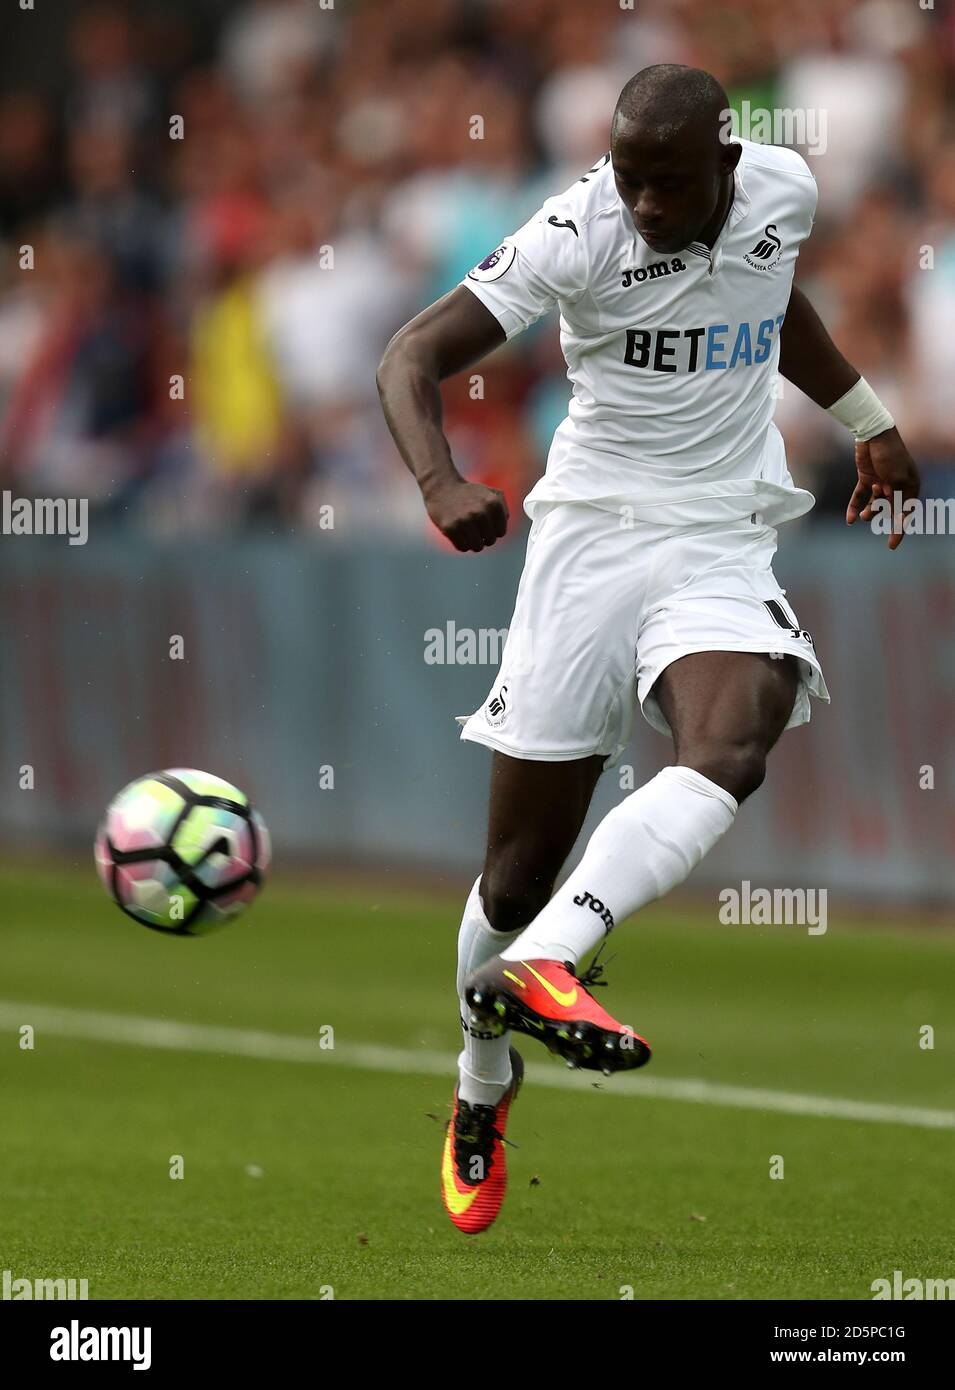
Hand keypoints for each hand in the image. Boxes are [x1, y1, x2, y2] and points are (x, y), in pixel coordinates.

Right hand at [424, 477, 508, 551]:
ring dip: (473, 542)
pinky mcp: (450, 528)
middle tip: (475, 528)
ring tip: (467, 532)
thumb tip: (504, 524)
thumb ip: (503, 507)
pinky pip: (462, 548)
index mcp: (493, 504)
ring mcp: (464, 521)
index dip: (494, 530)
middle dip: (484, 537)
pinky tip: (458, 533)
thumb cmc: (468, 493)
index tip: (486, 525)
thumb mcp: (490, 492)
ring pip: (477, 547)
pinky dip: (461, 544)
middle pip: (490, 541)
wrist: (442, 487)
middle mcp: (480, 513)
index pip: (501, 532)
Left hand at [845, 427, 919, 549]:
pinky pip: (860, 497)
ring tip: (863, 515)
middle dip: (882, 517)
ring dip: (869, 512)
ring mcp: (880, 482)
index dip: (899, 529)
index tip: (892, 545)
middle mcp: (896, 485)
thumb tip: (898, 516)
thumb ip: (896, 498)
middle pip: (890, 509)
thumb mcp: (896, 478)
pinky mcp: (866, 479)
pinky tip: (850, 519)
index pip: (906, 512)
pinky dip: (855, 507)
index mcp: (910, 485)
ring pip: (874, 504)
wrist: (873, 435)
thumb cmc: (890, 455)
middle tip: (875, 523)